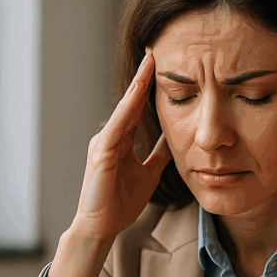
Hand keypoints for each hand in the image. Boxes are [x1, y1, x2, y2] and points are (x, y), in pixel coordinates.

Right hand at [71, 51, 171, 243]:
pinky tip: (137, 94)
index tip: (161, 64)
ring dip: (137, 85)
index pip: (137, 108)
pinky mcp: (102, 153)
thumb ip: (158, 155)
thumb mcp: (149, 174)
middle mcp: (109, 136)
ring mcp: (103, 143)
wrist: (102, 227)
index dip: (149, 87)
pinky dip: (128, 109)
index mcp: (120, 141)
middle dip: (143, 76)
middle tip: (155, 50)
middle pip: (130, 101)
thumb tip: (174, 139)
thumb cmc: (120, 203)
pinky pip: (117, 126)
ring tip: (149, 62)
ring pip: (124, 109)